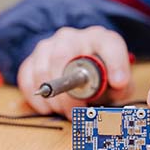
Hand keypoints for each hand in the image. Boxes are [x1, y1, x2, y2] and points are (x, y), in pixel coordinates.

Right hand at [17, 26, 132, 117]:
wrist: (75, 60)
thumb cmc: (98, 73)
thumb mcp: (116, 80)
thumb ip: (122, 86)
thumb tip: (117, 89)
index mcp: (100, 39)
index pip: (109, 44)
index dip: (116, 64)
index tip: (119, 83)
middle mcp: (72, 37)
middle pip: (64, 57)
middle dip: (70, 93)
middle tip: (78, 112)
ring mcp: (49, 45)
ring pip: (43, 70)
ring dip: (53, 99)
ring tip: (65, 112)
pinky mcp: (31, 58)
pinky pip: (27, 78)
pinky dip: (36, 99)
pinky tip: (48, 109)